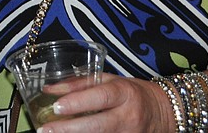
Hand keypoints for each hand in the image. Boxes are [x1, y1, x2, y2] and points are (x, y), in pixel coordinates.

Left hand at [37, 74, 172, 132]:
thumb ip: (80, 83)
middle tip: (45, 130)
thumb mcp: (110, 80)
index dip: (78, 102)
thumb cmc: (131, 93)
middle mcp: (128, 116)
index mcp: (125, 93)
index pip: (101, 97)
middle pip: (97, 125)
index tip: (56, 106)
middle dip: (69, 129)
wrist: (162, 112)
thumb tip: (50, 89)